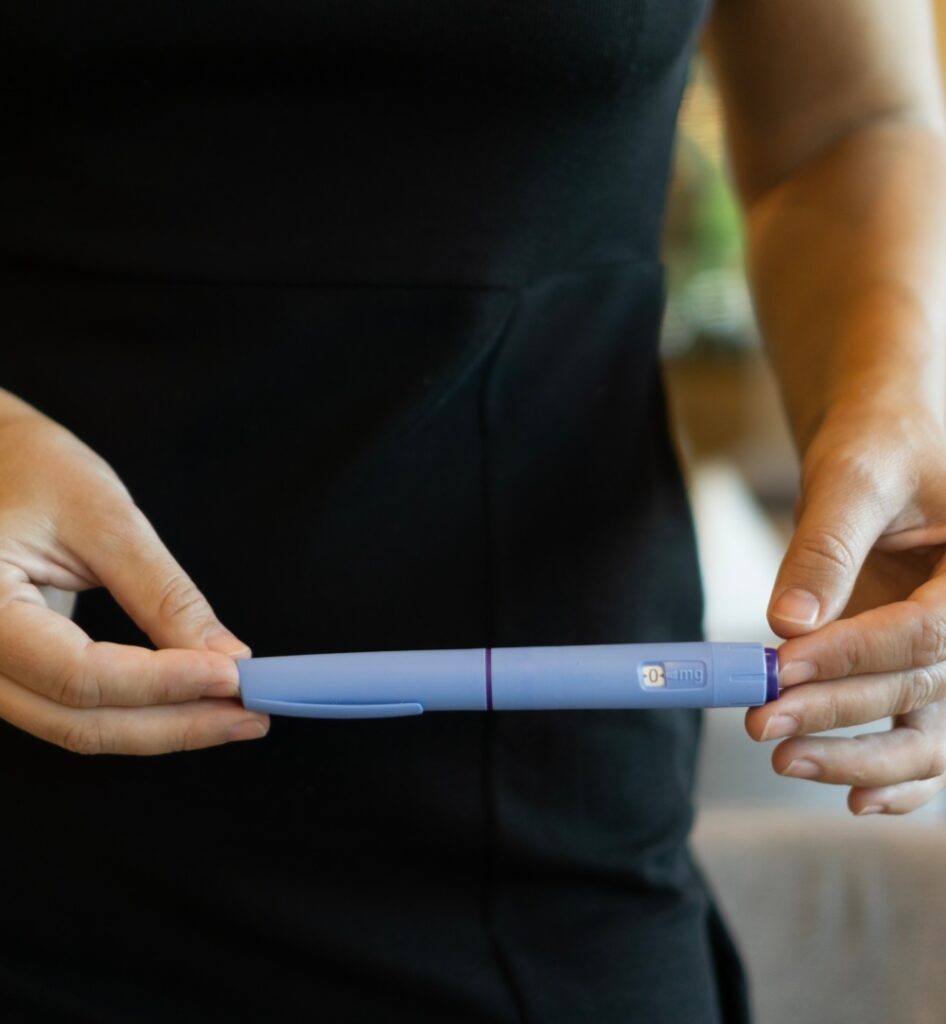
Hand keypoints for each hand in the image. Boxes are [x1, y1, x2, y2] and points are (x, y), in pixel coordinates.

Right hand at [0, 401, 269, 754]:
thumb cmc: (33, 469)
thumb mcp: (102, 517)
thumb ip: (162, 593)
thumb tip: (227, 658)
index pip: (80, 675)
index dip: (164, 683)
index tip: (233, 676)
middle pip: (79, 719)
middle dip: (175, 723)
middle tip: (251, 715)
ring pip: (78, 727)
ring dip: (164, 727)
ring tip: (234, 715)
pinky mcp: (16, 672)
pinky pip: (76, 709)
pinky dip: (139, 710)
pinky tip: (191, 703)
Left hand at [746, 400, 945, 814]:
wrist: (885, 447)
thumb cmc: (878, 447)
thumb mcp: (853, 480)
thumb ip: (825, 549)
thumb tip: (788, 624)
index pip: (925, 633)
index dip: (853, 656)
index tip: (783, 667)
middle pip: (923, 687)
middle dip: (840, 710)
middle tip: (764, 722)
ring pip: (930, 733)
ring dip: (861, 758)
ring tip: (785, 756)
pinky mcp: (921, 672)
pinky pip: (923, 738)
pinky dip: (894, 777)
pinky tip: (849, 795)